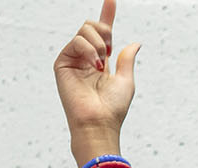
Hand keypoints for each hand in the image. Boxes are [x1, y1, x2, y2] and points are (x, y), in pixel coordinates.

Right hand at [53, 0, 140, 152]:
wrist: (99, 123)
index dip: (107, 15)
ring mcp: (73, 60)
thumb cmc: (113, 109)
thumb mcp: (126, 80)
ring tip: (101, 63)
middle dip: (105, 30)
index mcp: (100, 62)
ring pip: (84, 30)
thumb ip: (127, 59)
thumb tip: (135, 43)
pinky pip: (76, 41)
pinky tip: (94, 65)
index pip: (102, 34)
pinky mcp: (62, 63)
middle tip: (109, 50)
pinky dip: (88, 49)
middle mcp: (85, 59)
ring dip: (98, 43)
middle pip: (92, 25)